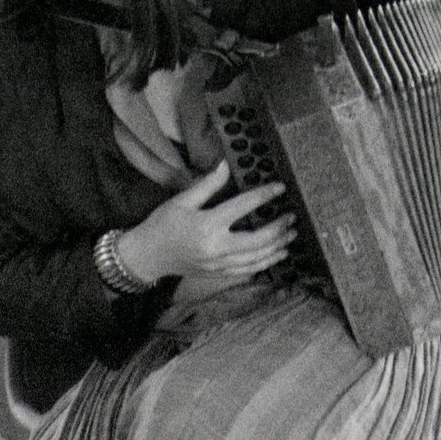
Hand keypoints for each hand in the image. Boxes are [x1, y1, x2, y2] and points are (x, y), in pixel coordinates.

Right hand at [112, 162, 294, 284]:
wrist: (148, 256)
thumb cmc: (162, 225)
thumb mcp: (181, 201)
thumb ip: (207, 185)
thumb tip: (226, 166)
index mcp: (207, 225)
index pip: (243, 207)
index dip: (264, 195)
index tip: (279, 187)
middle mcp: (216, 247)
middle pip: (258, 240)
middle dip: (279, 228)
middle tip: (292, 217)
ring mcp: (218, 264)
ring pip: (257, 258)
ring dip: (277, 247)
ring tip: (291, 236)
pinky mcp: (218, 273)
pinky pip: (248, 270)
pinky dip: (265, 263)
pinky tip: (276, 255)